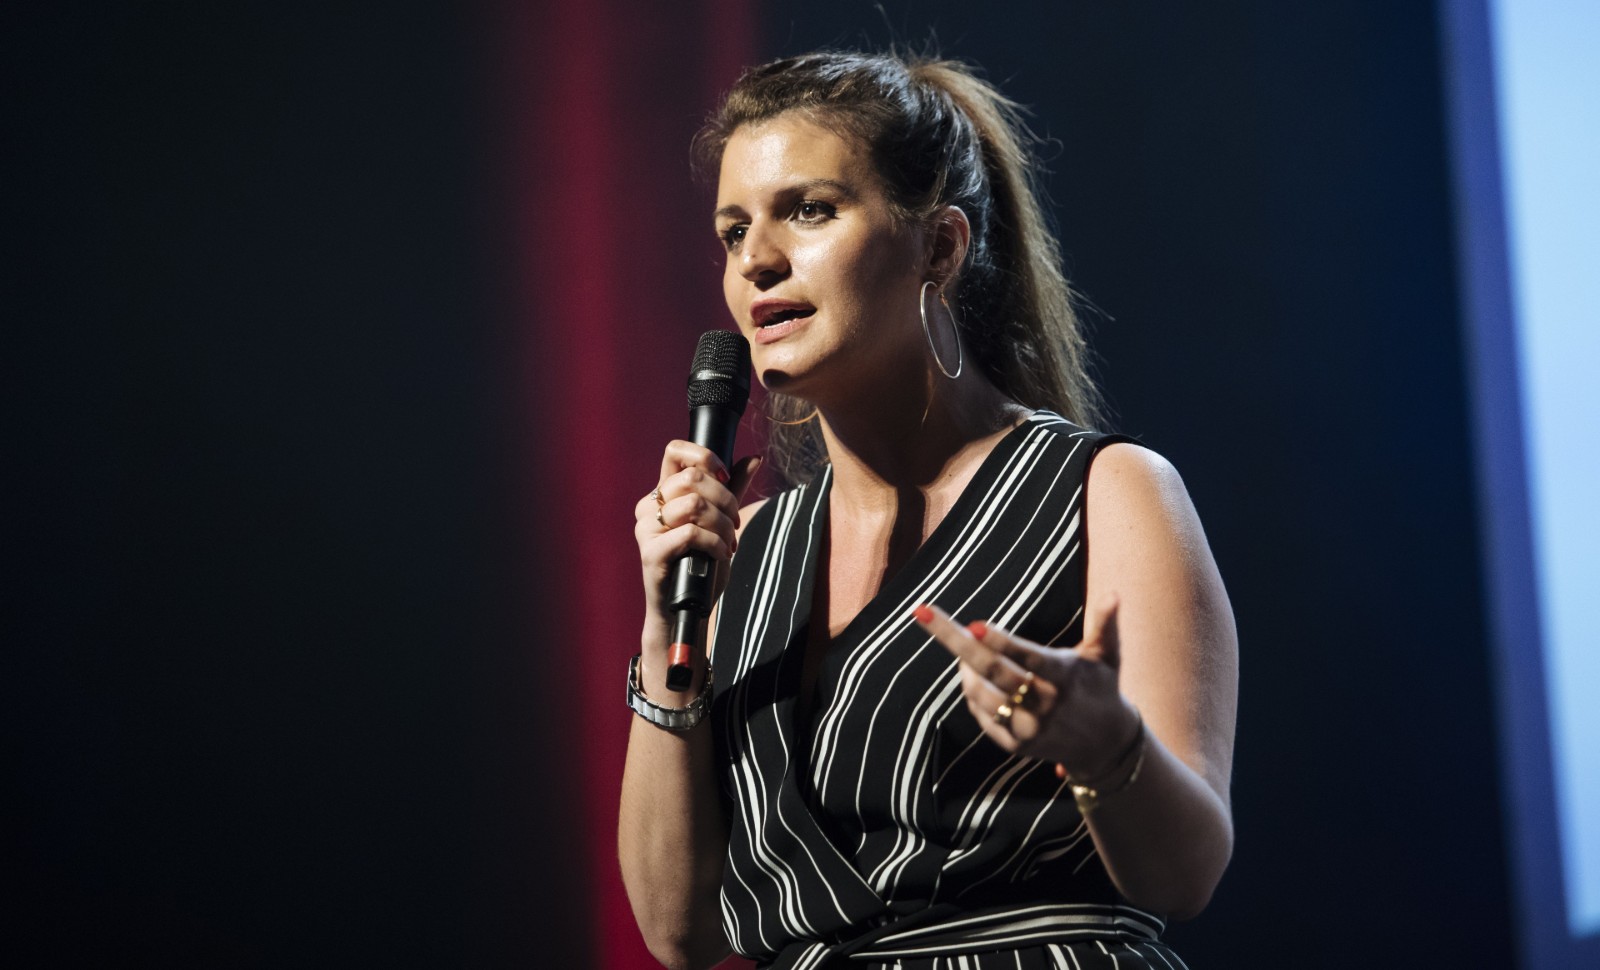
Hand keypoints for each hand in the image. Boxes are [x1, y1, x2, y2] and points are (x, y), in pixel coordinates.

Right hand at [635, 441, 759, 651]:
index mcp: (662, 494)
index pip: (675, 451)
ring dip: (723, 524)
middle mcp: (649, 506)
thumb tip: (754, 457)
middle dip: (725, 499)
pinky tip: (721, 554)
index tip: (724, 478)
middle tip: (734, 523)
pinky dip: (715, 543)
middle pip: (692, 478)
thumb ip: (733, 489)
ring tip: (728, 542)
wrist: (686, 609)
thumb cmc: (701, 565)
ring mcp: (646, 529)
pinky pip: (690, 532)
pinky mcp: (651, 552)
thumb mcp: (720, 521)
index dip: (705, 457)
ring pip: (693, 504)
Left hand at [912, 600, 1139, 779]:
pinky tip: (972, 675)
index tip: (974, 624)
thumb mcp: (1107, 656)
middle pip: (992, 671)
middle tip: (925, 615)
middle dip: (955, 642)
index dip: (1002, 642)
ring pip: (980, 694)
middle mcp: (1046, 705)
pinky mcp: (1016, 745)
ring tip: (964, 647)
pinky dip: (971, 692)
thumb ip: (1106, 624)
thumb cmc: (1101, 687)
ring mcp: (1029, 728)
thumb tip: (1115, 592)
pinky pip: (981, 715)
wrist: (1106, 746)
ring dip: (963, 668)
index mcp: (1065, 678)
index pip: (1028, 658)